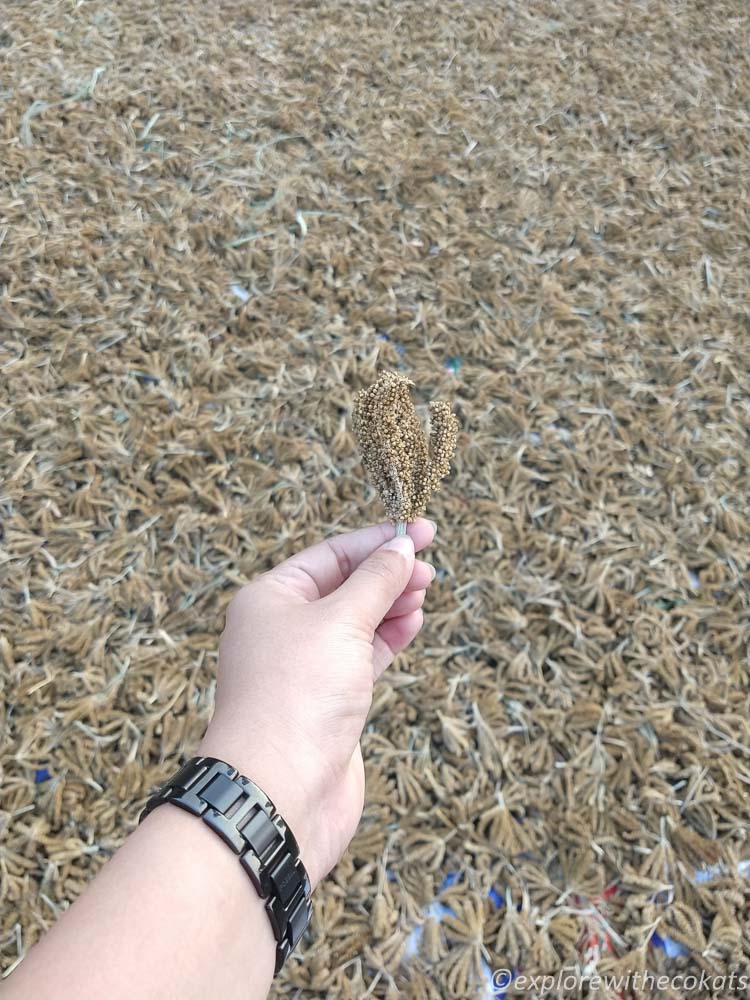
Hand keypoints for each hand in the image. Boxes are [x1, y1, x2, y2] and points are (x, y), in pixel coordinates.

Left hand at [198, 519, 436, 886]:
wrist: (280, 791)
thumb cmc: (298, 696)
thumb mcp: (341, 622)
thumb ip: (376, 581)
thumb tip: (402, 547)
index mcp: (270, 598)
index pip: (330, 554)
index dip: (377, 540)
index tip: (423, 531)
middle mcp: (283, 629)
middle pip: (343, 586)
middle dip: (387, 573)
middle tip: (430, 569)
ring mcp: (305, 667)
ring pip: (356, 622)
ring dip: (391, 605)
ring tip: (424, 593)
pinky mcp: (327, 701)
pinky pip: (362, 656)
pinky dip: (388, 638)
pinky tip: (412, 624)